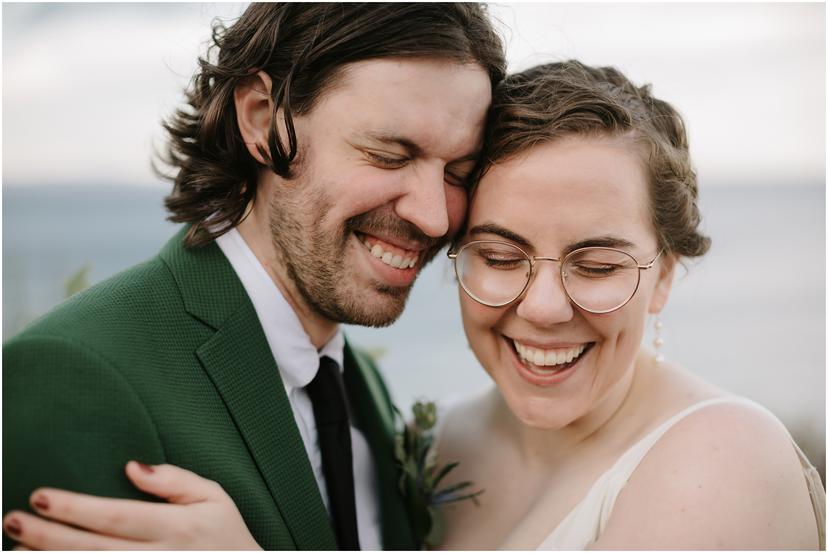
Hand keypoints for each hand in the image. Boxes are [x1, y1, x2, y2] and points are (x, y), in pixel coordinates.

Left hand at [3, 461, 261, 549]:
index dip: (74, 508)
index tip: (40, 496)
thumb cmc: (227, 536)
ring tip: (18, 548)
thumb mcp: (215, 498)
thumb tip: (132, 467)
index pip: (115, 516)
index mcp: (176, 528)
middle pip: (93, 549)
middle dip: (48, 536)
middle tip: (12, 520)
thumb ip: (176, 481)